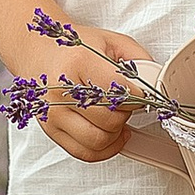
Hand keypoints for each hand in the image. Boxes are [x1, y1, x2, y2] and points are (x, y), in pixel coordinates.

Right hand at [33, 22, 150, 162]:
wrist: (38, 53)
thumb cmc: (74, 49)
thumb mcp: (110, 41)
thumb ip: (138, 59)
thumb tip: (156, 82)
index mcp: (79, 62)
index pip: (121, 93)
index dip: (140, 97)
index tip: (144, 94)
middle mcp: (62, 90)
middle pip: (111, 119)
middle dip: (127, 113)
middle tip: (126, 102)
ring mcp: (54, 113)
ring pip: (99, 140)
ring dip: (116, 132)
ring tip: (116, 116)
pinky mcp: (51, 130)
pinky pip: (85, 153)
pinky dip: (104, 149)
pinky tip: (110, 134)